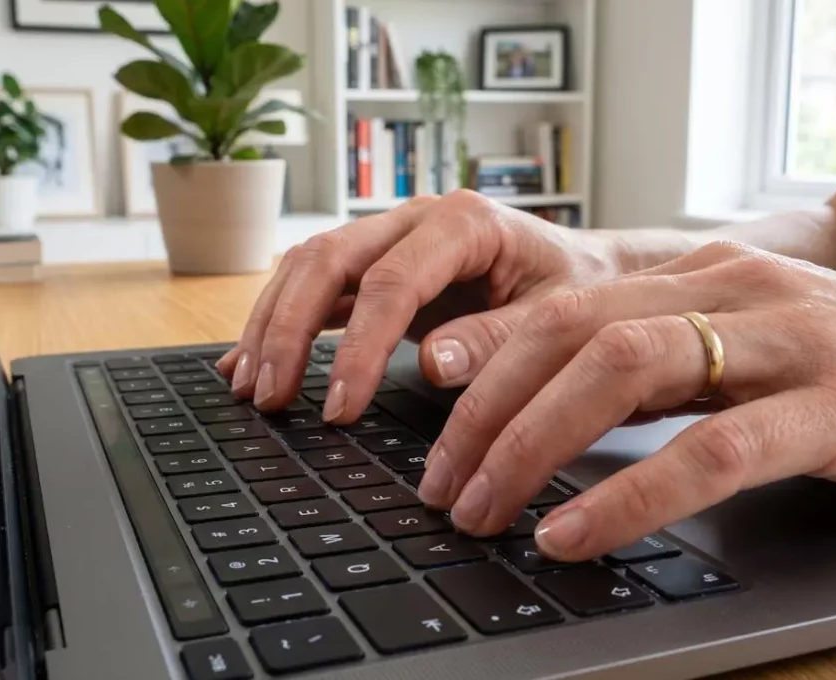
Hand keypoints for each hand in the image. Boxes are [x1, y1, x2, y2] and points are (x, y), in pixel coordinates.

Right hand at [215, 191, 628, 416]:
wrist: (587, 272)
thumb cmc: (576, 295)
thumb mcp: (556, 322)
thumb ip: (499, 341)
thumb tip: (434, 365)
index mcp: (464, 223)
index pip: (391, 281)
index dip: (359, 348)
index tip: (340, 407)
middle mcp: (415, 218)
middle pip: (328, 259)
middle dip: (290, 330)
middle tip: (270, 397)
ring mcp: (389, 238)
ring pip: (308, 267)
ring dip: (273, 325)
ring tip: (249, 387)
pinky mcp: (376, 265)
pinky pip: (315, 287)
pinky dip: (279, 323)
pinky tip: (249, 362)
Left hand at [419, 241, 835, 560]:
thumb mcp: (754, 351)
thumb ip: (667, 366)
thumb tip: (559, 412)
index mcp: (707, 276)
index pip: (565, 303)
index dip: (486, 352)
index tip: (424, 402)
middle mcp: (737, 292)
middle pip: (573, 332)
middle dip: (488, 408)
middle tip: (439, 481)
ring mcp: (791, 343)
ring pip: (625, 370)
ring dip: (534, 445)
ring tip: (482, 509)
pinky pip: (712, 450)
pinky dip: (629, 494)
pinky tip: (575, 534)